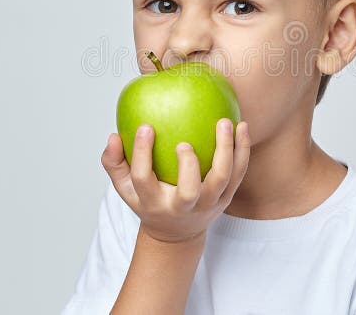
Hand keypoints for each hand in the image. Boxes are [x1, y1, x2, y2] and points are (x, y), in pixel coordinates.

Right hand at [101, 118, 250, 242]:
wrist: (177, 233)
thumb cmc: (149, 200)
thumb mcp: (126, 188)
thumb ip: (114, 162)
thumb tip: (113, 136)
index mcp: (154, 203)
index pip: (144, 180)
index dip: (143, 154)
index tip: (146, 126)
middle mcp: (183, 207)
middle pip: (189, 191)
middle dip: (189, 166)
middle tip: (185, 141)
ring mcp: (208, 204)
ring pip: (221, 180)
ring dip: (225, 151)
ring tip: (224, 122)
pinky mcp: (227, 198)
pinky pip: (238, 173)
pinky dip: (242, 150)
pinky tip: (242, 125)